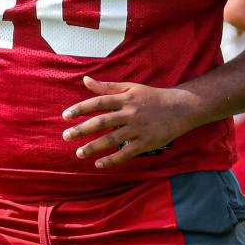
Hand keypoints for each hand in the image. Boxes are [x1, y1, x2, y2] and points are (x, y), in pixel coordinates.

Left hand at [62, 76, 195, 169]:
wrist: (180, 108)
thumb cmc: (151, 97)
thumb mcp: (130, 87)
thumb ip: (106, 86)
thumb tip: (85, 80)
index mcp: (124, 98)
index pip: (98, 102)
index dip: (80, 109)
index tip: (65, 116)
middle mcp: (130, 112)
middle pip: (102, 121)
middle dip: (82, 129)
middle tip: (66, 136)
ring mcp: (138, 128)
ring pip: (112, 139)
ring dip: (94, 147)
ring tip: (79, 153)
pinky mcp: (146, 142)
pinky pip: (126, 153)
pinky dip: (112, 160)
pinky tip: (99, 164)